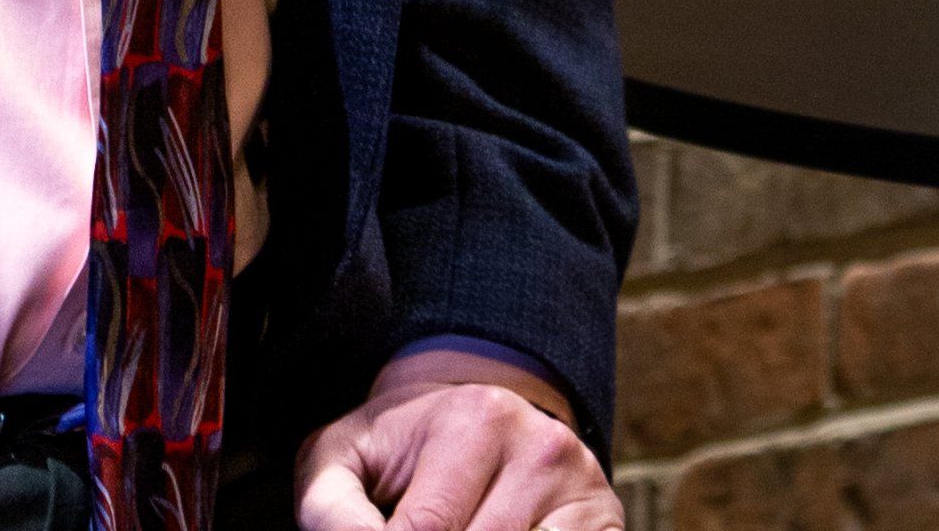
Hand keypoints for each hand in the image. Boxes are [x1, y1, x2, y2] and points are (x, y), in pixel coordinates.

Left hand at [295, 364, 621, 530]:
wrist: (480, 419)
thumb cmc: (406, 449)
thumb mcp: (351, 454)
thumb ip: (331, 503)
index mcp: (474, 418)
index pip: (427, 529)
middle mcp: (539, 445)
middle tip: (423, 527)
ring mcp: (582, 486)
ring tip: (461, 526)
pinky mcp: (607, 521)